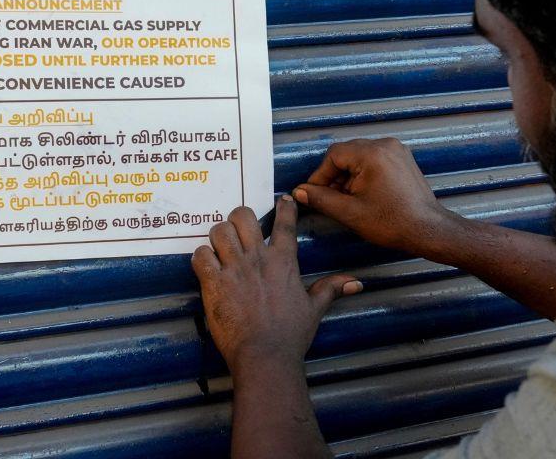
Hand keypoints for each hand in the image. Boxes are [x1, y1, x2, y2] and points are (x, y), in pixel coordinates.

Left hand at [191, 197, 361, 371]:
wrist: (265, 356)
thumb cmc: (290, 335)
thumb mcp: (314, 309)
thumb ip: (330, 289)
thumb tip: (356, 283)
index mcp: (284, 261)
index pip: (284, 223)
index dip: (284, 207)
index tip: (282, 200)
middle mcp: (258, 259)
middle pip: (243, 216)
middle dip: (239, 219)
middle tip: (239, 231)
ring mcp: (234, 269)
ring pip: (219, 230)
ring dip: (218, 236)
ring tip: (220, 248)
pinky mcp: (214, 283)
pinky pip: (200, 255)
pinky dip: (201, 257)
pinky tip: (207, 266)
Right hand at [291, 138, 459, 252]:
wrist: (427, 230)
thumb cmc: (393, 222)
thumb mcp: (349, 213)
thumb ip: (321, 199)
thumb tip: (300, 191)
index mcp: (372, 154)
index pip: (334, 155)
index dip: (320, 175)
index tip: (314, 193)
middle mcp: (385, 145)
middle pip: (347, 154)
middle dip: (335, 176)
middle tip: (331, 199)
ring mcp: (396, 150)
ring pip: (360, 157)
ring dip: (349, 176)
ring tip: (349, 200)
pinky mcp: (402, 159)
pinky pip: (374, 160)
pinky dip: (364, 174)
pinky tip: (364, 195)